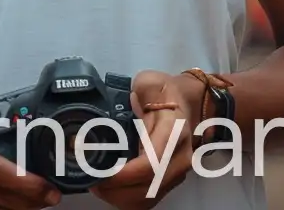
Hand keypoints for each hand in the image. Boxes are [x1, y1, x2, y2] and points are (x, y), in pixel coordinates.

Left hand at [79, 71, 205, 207]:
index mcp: (173, 133)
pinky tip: (112, 188)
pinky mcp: (172, 180)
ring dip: (121, 198)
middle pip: (148, 189)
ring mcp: (177, 173)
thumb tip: (114, 117)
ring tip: (98, 184)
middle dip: (117, 191)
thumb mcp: (147, 84)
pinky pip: (151, 198)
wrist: (192, 102)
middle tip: (91, 179)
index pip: (149, 164)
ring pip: (149, 199)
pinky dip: (129, 198)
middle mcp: (178, 159)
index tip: (98, 171)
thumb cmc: (166, 90)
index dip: (123, 174)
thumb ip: (131, 100)